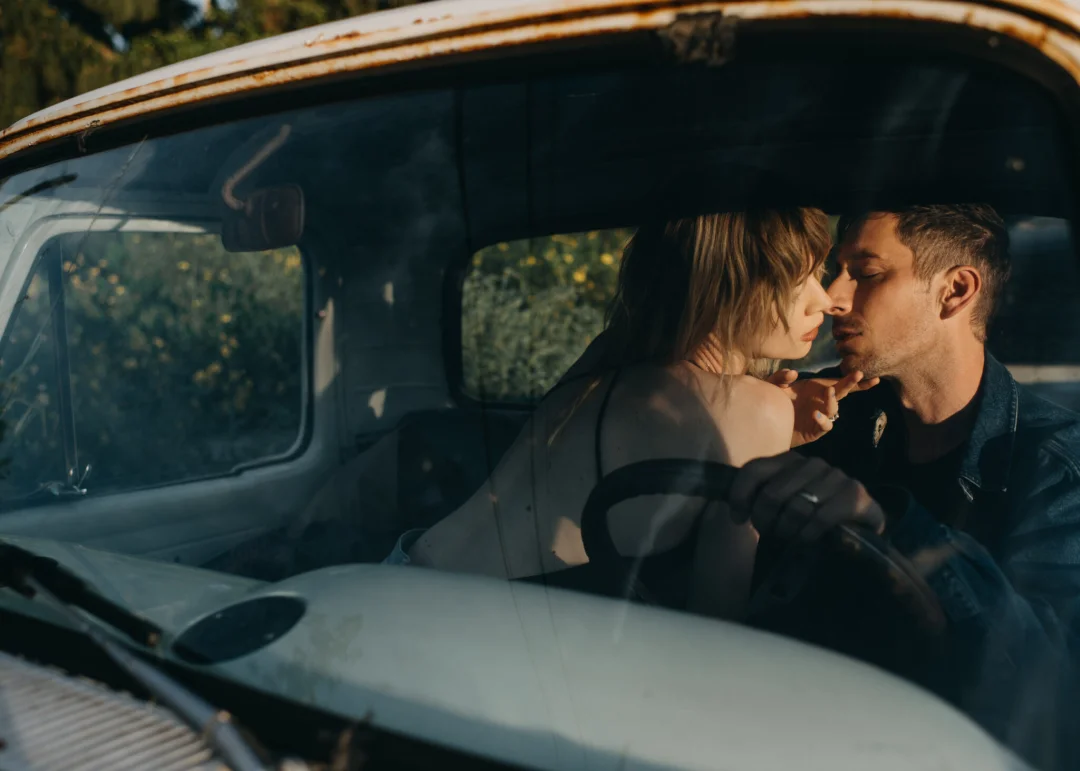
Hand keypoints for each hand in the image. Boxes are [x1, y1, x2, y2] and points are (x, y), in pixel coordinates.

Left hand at [729, 452, 885, 541]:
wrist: (862, 530)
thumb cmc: (813, 518)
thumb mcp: (784, 505)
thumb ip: (762, 498)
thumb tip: (735, 511)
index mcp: (791, 461)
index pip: (755, 469)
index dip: (740, 495)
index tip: (738, 518)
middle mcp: (813, 464)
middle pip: (772, 492)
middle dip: (764, 519)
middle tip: (769, 533)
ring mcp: (836, 477)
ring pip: (796, 507)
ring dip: (787, 530)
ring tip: (789, 538)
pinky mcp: (855, 495)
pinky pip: (820, 518)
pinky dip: (808, 534)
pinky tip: (807, 540)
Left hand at [766, 369, 879, 447]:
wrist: (767, 426)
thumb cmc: (774, 404)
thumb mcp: (773, 387)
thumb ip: (781, 378)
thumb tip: (793, 373)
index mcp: (816, 389)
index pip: (837, 382)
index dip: (853, 379)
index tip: (867, 374)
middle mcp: (821, 401)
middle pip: (841, 392)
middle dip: (851, 383)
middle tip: (859, 375)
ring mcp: (820, 416)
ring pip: (834, 408)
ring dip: (832, 400)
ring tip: (828, 392)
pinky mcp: (815, 430)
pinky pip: (826, 425)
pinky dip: (823, 420)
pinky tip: (815, 414)